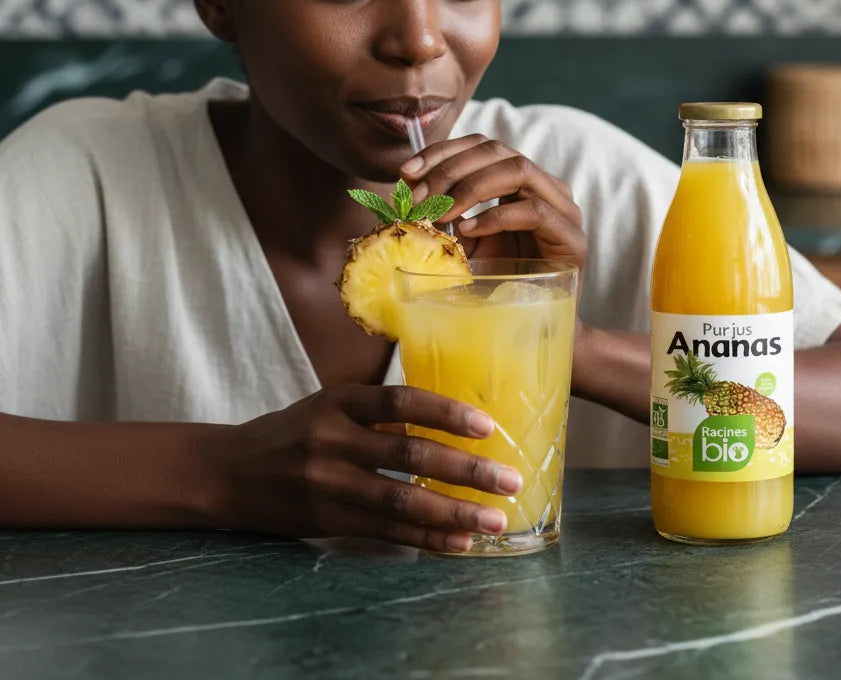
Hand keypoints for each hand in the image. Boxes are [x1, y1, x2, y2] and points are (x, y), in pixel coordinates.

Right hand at [206, 384, 522, 551]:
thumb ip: (379, 412)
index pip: (400, 401)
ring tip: (494, 521)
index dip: (444, 412)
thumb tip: (448, 420)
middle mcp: (334, 440)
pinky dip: (425, 539)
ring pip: (402, 502)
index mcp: (339, 402)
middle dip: (465, 470)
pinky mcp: (326, 521)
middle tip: (509, 479)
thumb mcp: (330, 406)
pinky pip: (385, 533)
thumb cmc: (292, 432)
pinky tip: (457, 543)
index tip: (486, 426)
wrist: (228, 472)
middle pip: (409, 455)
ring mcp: (328, 484)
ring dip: (453, 513)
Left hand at [400, 135, 586, 270]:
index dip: (443, 151)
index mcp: (521, 179)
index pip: (481, 145)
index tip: (407, 172)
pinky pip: (534, 211)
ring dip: (471, 188)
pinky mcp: (571, 236)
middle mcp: (546, 185)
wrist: (534, 325)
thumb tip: (406, 190)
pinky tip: (469, 231)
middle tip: (419, 198)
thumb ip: (445, 213)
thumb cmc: (498, 280)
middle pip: (497, 151)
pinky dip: (496, 216)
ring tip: (442, 213)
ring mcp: (563, 208)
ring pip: (519, 170)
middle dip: (451, 170)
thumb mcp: (464, 239)